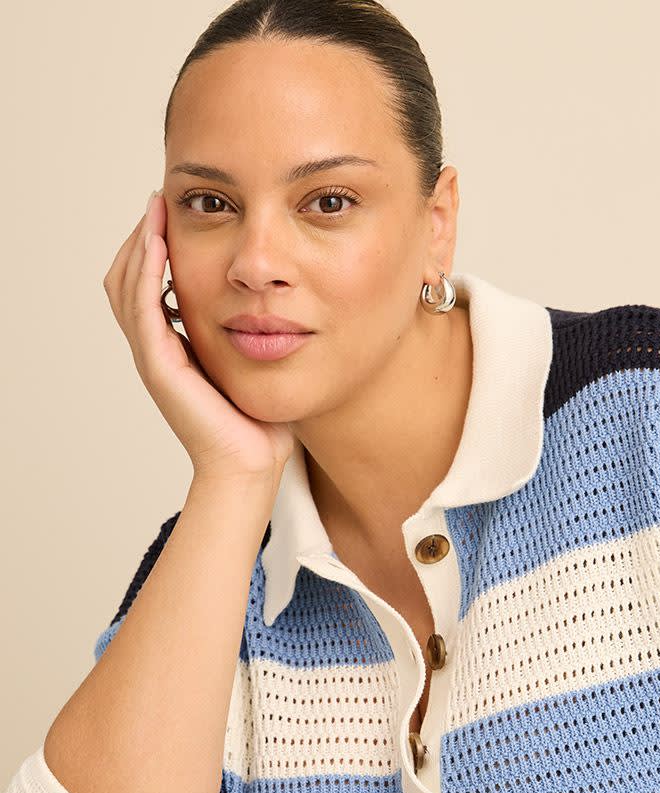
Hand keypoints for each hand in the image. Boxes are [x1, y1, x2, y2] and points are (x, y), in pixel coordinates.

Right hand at [102, 191, 295, 482]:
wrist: (251, 466)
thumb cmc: (258, 422)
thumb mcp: (253, 362)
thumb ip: (251, 332)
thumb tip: (273, 302)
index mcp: (173, 347)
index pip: (147, 284)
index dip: (154, 247)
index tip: (174, 212)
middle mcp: (156, 349)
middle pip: (126, 278)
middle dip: (141, 236)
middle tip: (160, 200)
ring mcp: (153, 358)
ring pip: (127, 286)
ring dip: (140, 244)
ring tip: (157, 210)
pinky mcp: (160, 366)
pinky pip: (143, 308)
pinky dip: (147, 273)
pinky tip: (159, 244)